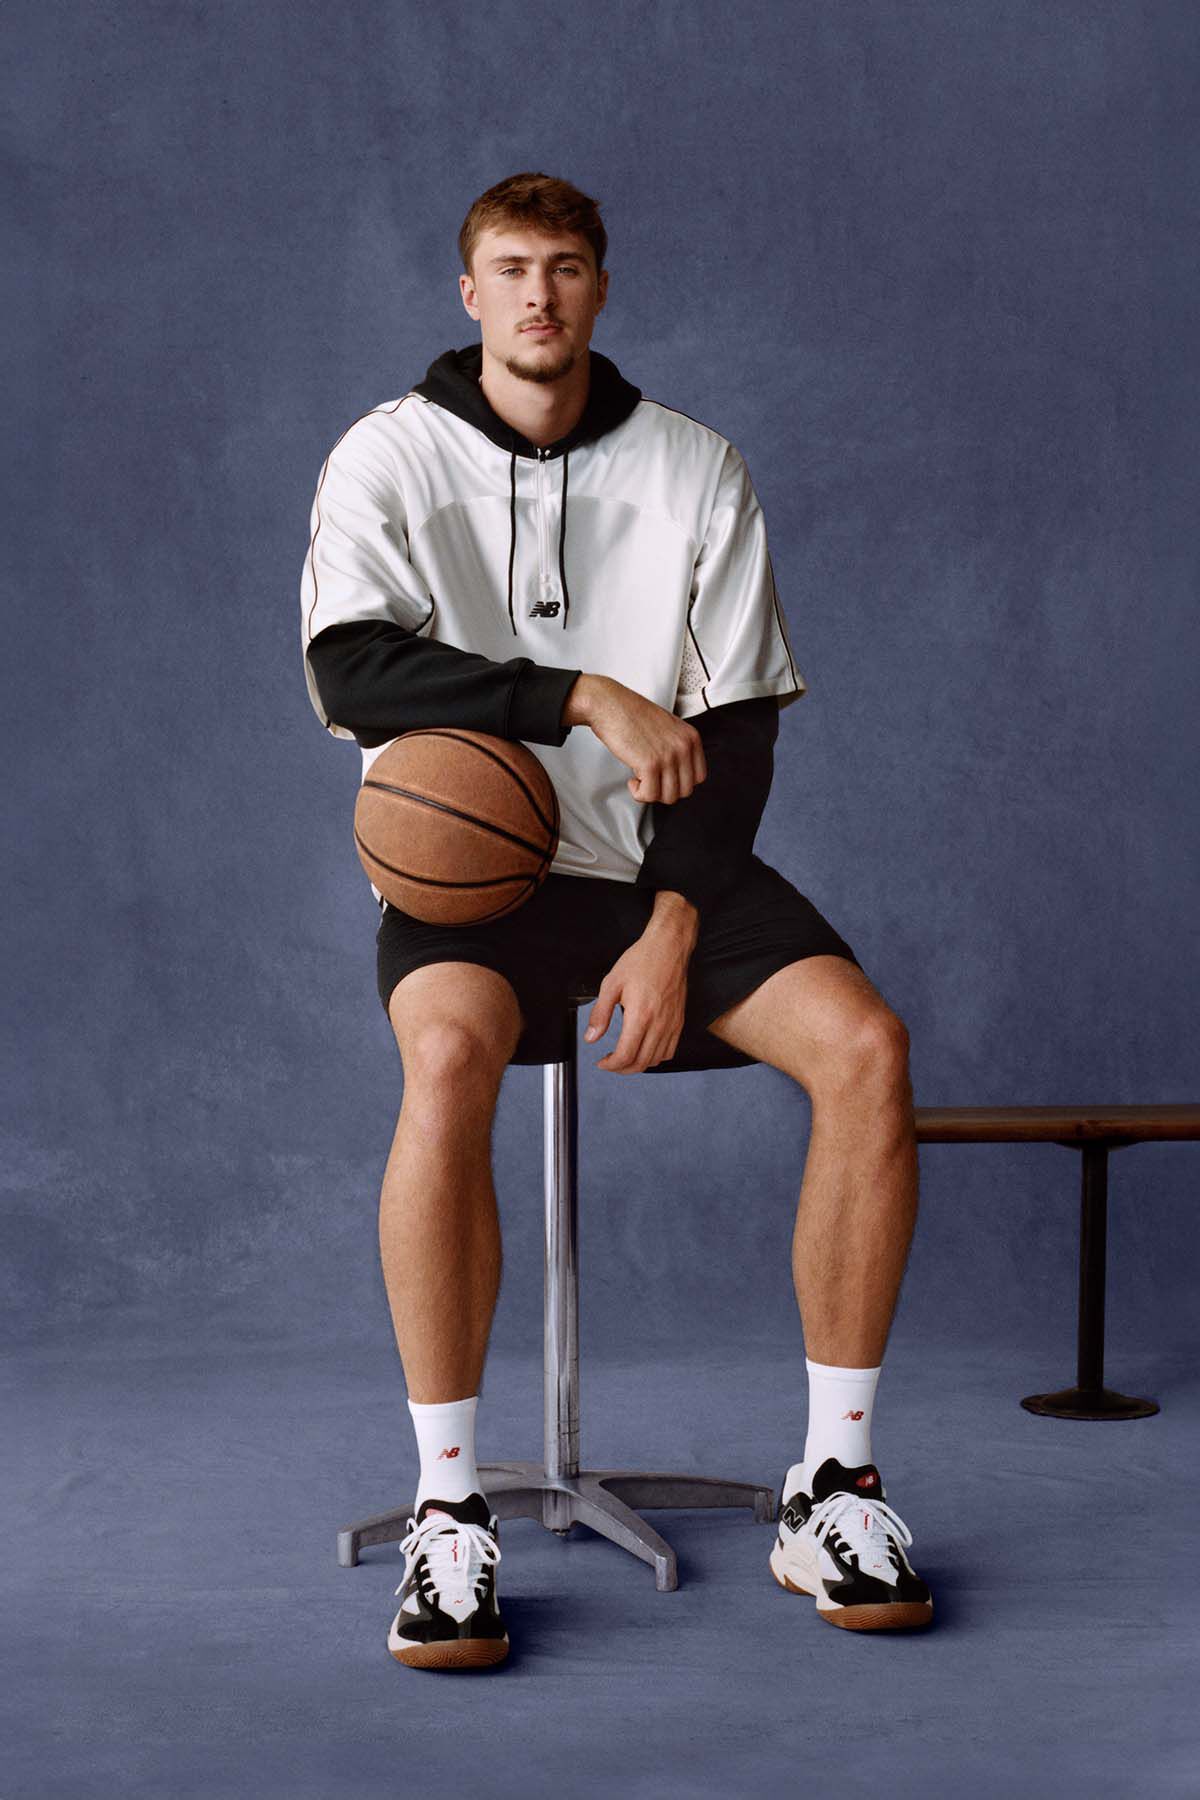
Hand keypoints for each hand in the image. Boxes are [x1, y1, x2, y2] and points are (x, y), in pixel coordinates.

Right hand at [577, 676, 707, 803]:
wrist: (609, 704)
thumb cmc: (632, 714)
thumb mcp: (668, 728)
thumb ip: (677, 748)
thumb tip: (677, 775)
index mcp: (691, 737)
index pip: (699, 777)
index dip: (680, 783)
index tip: (665, 779)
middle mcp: (683, 747)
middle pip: (685, 790)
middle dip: (665, 791)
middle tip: (650, 781)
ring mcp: (668, 756)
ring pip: (669, 796)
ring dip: (651, 793)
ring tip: (640, 779)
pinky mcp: (650, 764)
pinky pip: (649, 795)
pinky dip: (638, 793)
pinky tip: (632, 780)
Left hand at [582, 927, 690, 1072]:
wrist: (669, 948)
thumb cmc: (641, 961)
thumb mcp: (611, 984)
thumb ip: (600, 1014)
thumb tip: (591, 1037)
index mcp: (641, 1015)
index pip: (626, 1055)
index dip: (610, 1065)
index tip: (601, 1062)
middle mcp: (659, 1023)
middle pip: (641, 1063)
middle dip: (622, 1069)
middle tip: (610, 1063)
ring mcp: (672, 1024)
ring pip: (656, 1060)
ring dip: (638, 1064)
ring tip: (625, 1057)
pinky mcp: (679, 1021)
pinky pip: (670, 1050)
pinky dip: (656, 1057)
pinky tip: (645, 1049)